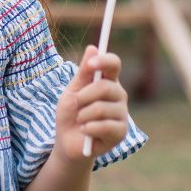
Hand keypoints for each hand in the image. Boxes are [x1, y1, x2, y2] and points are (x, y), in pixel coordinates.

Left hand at [54, 45, 128, 163]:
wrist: (68, 142)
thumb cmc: (70, 114)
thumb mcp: (72, 91)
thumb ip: (83, 72)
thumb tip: (93, 48)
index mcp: (108, 81)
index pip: (114, 64)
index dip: (104, 61)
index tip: (91, 65)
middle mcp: (119, 95)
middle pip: (106, 86)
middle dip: (84, 96)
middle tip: (76, 104)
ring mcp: (122, 114)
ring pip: (101, 108)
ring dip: (83, 115)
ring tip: (80, 121)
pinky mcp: (121, 132)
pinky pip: (104, 126)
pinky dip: (88, 128)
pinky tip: (86, 131)